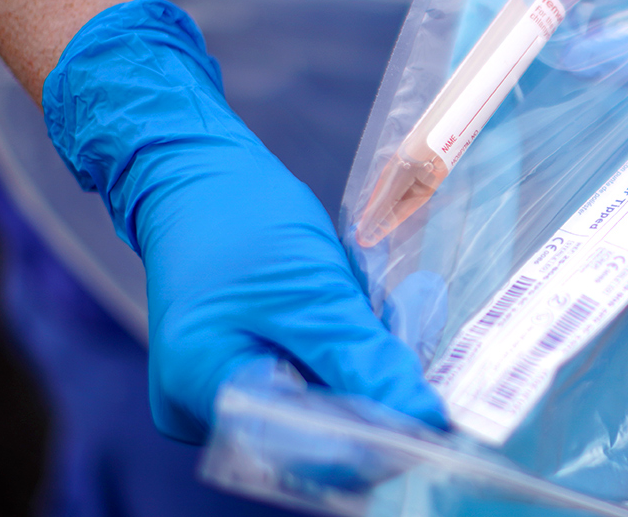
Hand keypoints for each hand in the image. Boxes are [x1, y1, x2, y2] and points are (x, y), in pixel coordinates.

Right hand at [43, 0, 447, 442]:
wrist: (194, 174)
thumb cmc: (242, 220)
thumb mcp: (313, 290)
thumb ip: (363, 362)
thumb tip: (424, 420)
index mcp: (208, 390)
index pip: (306, 453)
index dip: (375, 441)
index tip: (433, 414)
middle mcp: (205, 410)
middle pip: (313, 439)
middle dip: (375, 399)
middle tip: (418, 351)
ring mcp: (221, 392)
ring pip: (317, 409)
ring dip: (365, 371)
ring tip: (394, 316)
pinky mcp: (242, 370)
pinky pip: (307, 383)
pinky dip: (344, 356)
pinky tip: (364, 316)